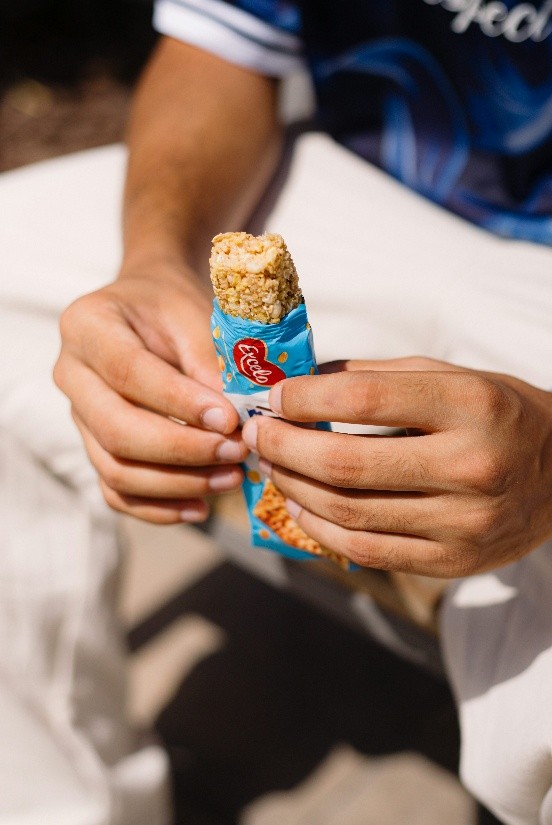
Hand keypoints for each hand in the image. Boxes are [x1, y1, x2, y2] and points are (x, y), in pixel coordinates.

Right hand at [54, 259, 247, 522]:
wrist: (146, 308)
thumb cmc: (170, 306)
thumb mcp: (192, 312)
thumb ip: (207, 360)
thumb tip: (232, 420)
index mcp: (87, 326)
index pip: (129, 373)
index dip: (179, 402)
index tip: (229, 419)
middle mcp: (71, 375)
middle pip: (116, 430)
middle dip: (182, 450)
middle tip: (237, 452)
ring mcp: (78, 417)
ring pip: (115, 470)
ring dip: (177, 484)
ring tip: (232, 478)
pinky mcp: (94, 448)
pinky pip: (117, 492)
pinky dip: (159, 508)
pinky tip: (202, 506)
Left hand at [242, 357, 551, 576]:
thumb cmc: (497, 414)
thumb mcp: (450, 376)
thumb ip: (377, 378)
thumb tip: (299, 384)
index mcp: (470, 404)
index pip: (364, 400)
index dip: (305, 398)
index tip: (275, 396)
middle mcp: (471, 466)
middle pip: (346, 463)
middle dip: (284, 448)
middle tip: (256, 435)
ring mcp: (465, 523)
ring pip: (350, 513)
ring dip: (295, 488)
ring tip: (272, 467)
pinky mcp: (455, 562)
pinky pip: (369, 551)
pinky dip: (322, 529)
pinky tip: (301, 506)